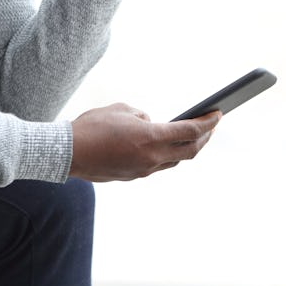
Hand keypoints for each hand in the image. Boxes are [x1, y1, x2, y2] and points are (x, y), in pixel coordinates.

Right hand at [69, 102, 219, 181]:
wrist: (67, 154)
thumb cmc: (92, 126)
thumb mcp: (121, 110)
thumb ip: (142, 115)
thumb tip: (151, 124)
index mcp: (151, 137)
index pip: (190, 130)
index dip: (208, 123)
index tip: (218, 114)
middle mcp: (152, 158)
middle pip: (189, 151)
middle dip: (205, 138)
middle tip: (211, 126)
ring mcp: (143, 170)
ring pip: (174, 161)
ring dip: (186, 148)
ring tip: (192, 136)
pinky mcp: (133, 176)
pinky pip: (158, 165)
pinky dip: (167, 154)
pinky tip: (165, 145)